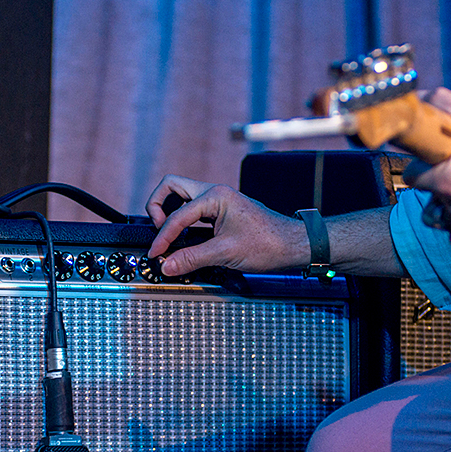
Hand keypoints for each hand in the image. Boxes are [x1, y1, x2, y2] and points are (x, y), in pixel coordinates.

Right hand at [145, 176, 306, 275]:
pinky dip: (184, 224)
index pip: (177, 215)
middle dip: (157, 205)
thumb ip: (192, 258)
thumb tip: (167, 265)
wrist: (294, 246)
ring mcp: (218, 203)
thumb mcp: (226, 253)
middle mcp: (215, 193)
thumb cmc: (269, 243)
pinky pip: (194, 213)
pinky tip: (184, 242)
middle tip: (157, 230)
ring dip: (170, 214)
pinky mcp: (222, 214)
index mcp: (215, 196)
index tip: (156, 254)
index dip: (163, 237)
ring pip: (182, 198)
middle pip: (172, 186)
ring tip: (168, 237)